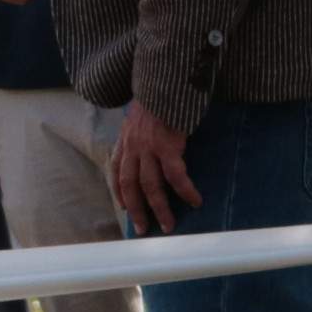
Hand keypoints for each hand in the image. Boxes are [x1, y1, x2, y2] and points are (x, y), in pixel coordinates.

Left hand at [111, 101, 201, 235]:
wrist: (164, 81)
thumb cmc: (156, 99)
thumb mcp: (138, 117)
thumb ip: (137, 135)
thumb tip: (145, 149)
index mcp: (125, 141)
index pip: (116, 172)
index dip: (119, 192)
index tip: (123, 207)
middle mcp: (133, 147)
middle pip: (130, 186)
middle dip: (136, 210)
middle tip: (142, 230)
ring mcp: (148, 148)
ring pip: (151, 186)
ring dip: (159, 209)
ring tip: (168, 226)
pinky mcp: (167, 146)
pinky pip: (175, 176)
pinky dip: (184, 191)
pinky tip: (194, 201)